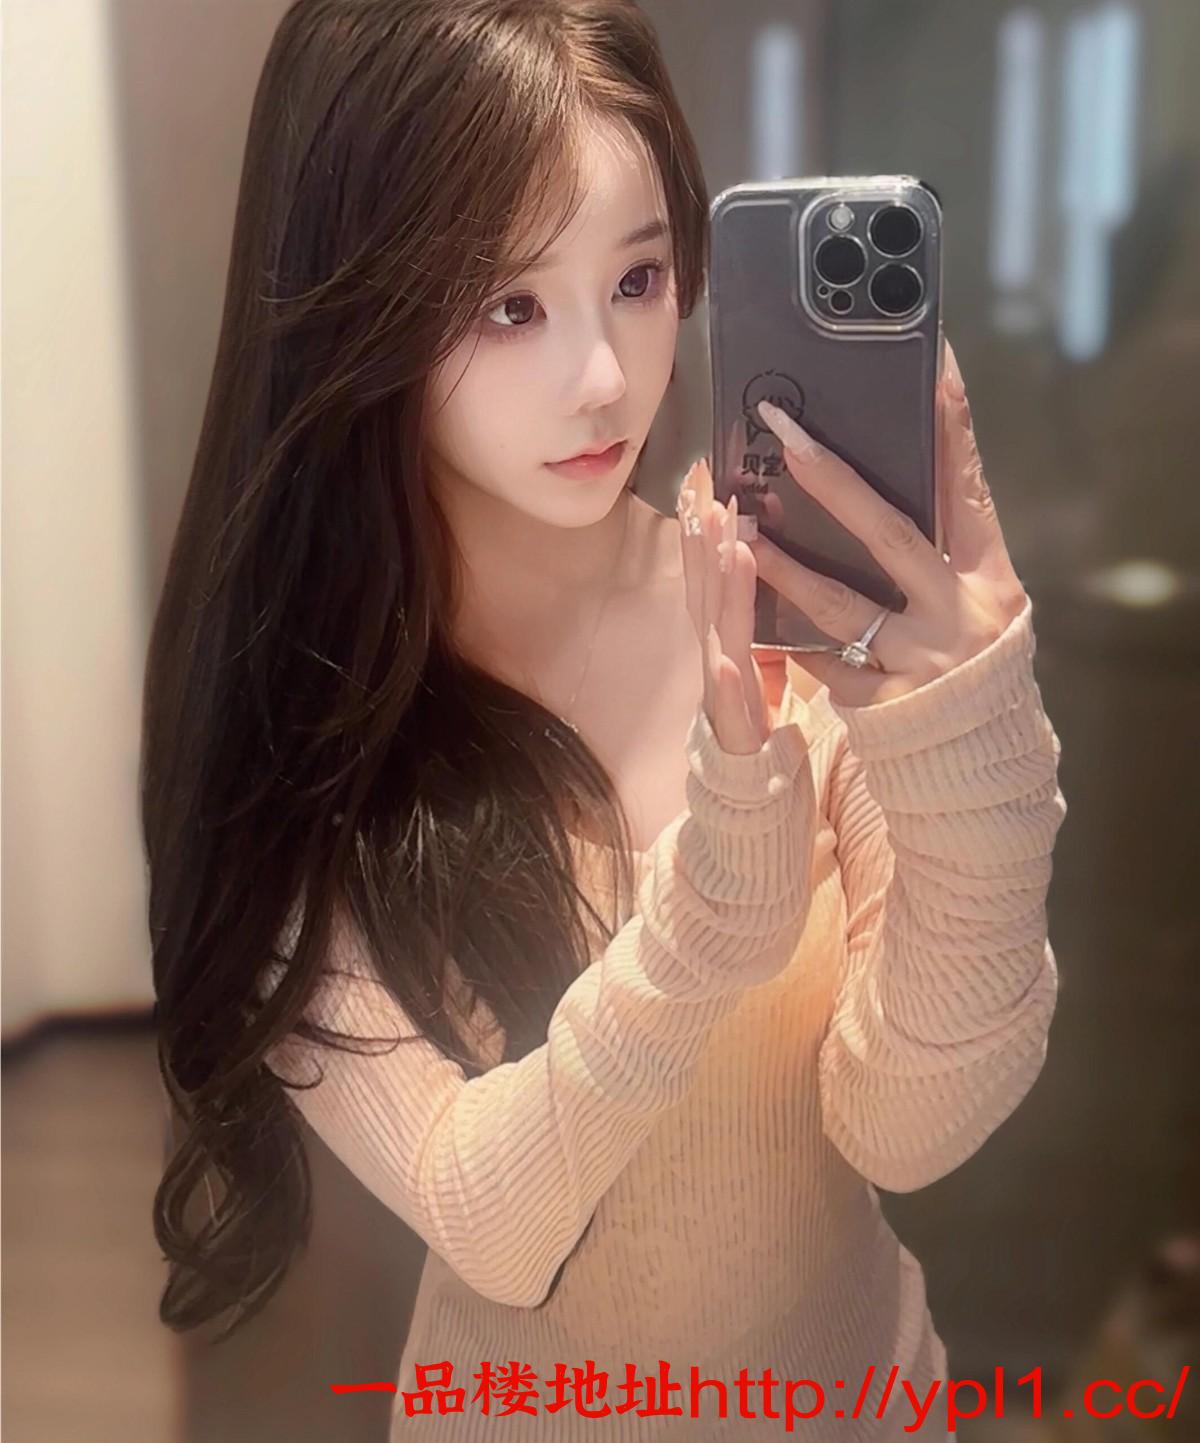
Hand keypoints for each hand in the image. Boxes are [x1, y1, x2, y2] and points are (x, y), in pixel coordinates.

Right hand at [676, 457, 770, 753]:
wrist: (743, 786)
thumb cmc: (752, 712)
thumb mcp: (755, 649)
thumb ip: (750, 607)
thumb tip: (759, 553)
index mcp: (725, 630)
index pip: (712, 568)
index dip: (705, 523)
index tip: (703, 474)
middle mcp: (716, 649)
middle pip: (705, 586)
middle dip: (702, 536)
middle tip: (703, 486)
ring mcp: (721, 686)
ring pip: (718, 629)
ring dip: (718, 587)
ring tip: (726, 544)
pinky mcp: (734, 726)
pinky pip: (729, 700)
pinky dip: (723, 678)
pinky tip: (723, 658)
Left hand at [746, 336, 1028, 707]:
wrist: (980, 764)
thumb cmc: (971, 663)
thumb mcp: (978, 602)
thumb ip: (943, 551)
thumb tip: (897, 474)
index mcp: (991, 579)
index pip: (969, 489)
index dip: (953, 428)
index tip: (931, 365)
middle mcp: (961, 614)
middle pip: (891, 534)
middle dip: (833, 479)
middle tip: (785, 430)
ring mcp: (922, 662)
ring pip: (840, 603)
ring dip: (782, 563)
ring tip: (736, 525)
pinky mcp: (884, 704)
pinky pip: (823, 661)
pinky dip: (787, 638)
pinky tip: (746, 612)